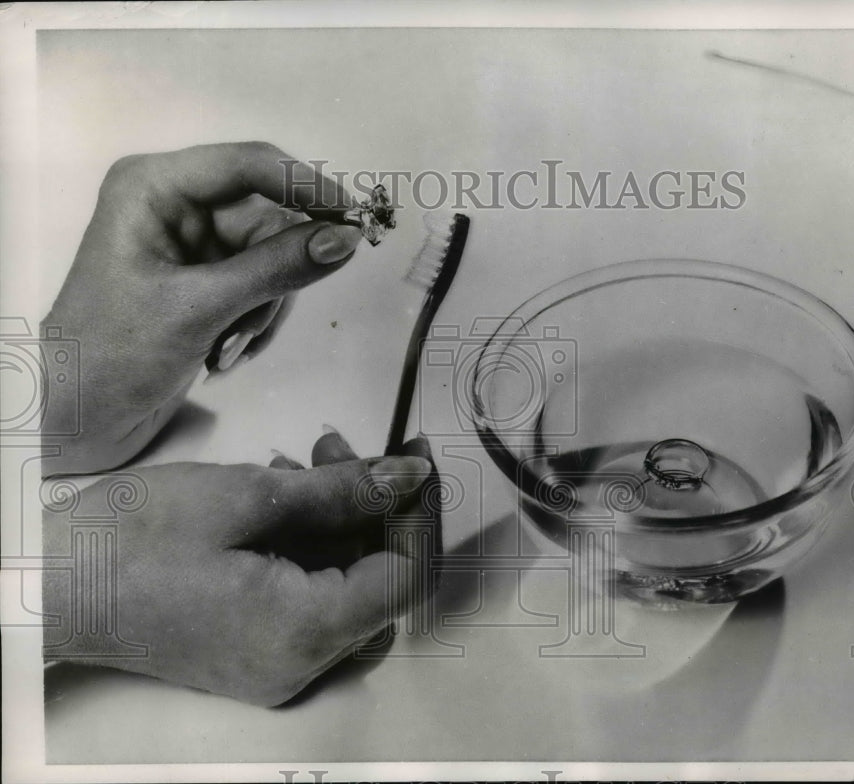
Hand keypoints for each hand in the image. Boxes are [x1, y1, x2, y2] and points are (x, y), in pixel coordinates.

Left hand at [41, 142, 360, 474]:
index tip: (353, 220)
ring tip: (229, 348)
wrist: (81, 421)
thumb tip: (345, 240)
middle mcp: (176, 206)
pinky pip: (264, 288)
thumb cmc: (115, 354)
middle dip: (272, 280)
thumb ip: (276, 268)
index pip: (249, 165)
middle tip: (254, 325)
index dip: (306, 188)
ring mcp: (194, 246)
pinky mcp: (208, 282)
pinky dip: (257, 322)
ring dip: (263, 310)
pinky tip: (228, 353)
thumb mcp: (200, 307)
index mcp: (154, 187)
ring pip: (273, 259)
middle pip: (268, 220)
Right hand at [43, 435, 437, 706]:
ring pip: (346, 585)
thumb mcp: (249, 497)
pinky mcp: (255, 648)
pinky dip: (311, 543)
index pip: (403, 577)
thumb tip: (413, 476)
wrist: (48, 584)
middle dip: (377, 508)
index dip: (417, 513)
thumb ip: (344, 489)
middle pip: (379, 583)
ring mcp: (277, 663)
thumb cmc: (133, 539)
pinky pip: (309, 595)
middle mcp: (300, 665)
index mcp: (303, 634)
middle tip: (349, 449)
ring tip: (309, 459)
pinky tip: (287, 492)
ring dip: (341, 518)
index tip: (415, 455)